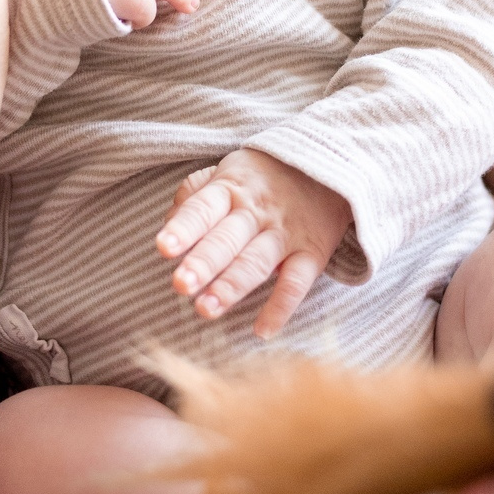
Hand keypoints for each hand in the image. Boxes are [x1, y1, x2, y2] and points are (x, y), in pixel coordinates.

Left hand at [156, 149, 351, 337]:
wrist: (329, 163)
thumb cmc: (263, 175)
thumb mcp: (228, 170)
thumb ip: (195, 194)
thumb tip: (169, 223)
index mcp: (230, 188)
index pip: (203, 209)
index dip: (183, 228)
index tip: (163, 247)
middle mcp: (256, 211)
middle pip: (226, 239)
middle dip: (203, 263)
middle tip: (180, 285)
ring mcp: (285, 232)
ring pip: (256, 262)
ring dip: (231, 287)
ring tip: (206, 309)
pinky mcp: (312, 252)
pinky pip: (297, 282)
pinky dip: (281, 307)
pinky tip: (262, 330)